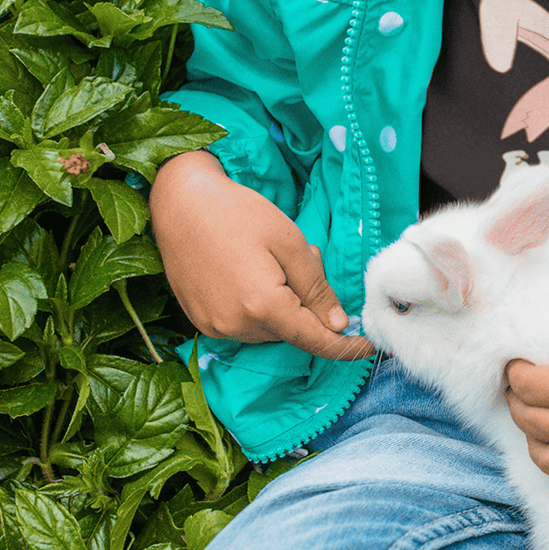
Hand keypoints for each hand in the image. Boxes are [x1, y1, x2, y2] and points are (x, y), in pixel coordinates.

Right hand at [149, 150, 374, 359]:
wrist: (179, 202)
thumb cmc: (238, 213)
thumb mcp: (290, 242)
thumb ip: (316, 287)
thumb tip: (336, 324)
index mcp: (262, 305)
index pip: (314, 339)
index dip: (344, 347)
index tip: (368, 347)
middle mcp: (235, 325)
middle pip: (292, 330)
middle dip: (307, 304)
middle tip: (306, 259)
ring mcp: (214, 326)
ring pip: (270, 329)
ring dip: (283, 305)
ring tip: (271, 261)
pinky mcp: (201, 321)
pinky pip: (245, 325)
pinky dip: (259, 307)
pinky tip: (252, 272)